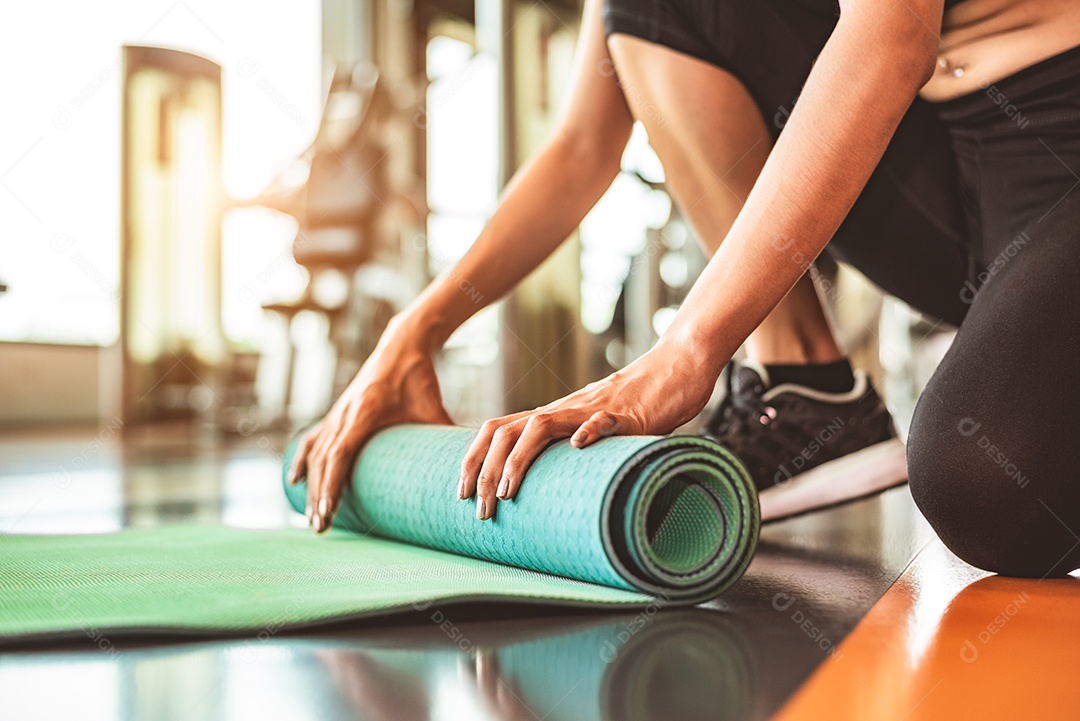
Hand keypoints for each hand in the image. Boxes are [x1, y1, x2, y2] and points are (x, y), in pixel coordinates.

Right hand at [288, 323, 452, 531]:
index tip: (328, 511)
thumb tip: (467, 467)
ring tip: (313, 518)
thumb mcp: (433, 408)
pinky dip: (303, 460)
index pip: (340, 453)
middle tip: (321, 527)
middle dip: (320, 496)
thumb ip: (446, 435)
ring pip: (316, 454)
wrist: (401, 346)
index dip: (332, 484)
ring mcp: (337, 413)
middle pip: (323, 461)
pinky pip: (313, 439)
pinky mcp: (336, 413)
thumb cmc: (418, 378)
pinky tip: (295, 481)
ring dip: (312, 486)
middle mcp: (344, 413)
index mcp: (364, 412)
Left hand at [458, 340, 715, 519]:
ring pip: (541, 426)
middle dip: (486, 471)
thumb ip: (573, 452)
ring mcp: (593, 409)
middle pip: (507, 431)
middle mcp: (564, 410)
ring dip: (519, 459)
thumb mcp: (594, 431)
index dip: (474, 460)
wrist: (675, 369)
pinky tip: (578, 446)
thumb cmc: (636, 407)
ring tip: (509, 492)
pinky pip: (604, 420)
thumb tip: (554, 492)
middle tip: (481, 510)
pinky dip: (588, 432)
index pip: (497, 430)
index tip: (461, 494)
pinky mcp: (627, 414)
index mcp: (553, 416)